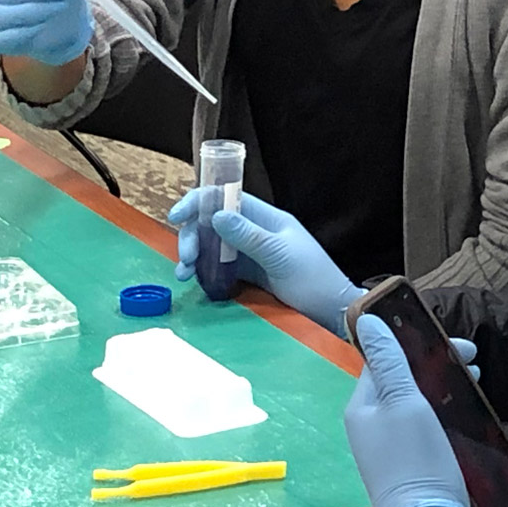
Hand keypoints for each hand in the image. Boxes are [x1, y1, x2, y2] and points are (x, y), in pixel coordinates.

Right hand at [170, 191, 361, 335]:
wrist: (330, 309)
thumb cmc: (313, 278)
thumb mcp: (280, 255)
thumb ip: (248, 236)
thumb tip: (216, 214)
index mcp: (266, 217)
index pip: (226, 198)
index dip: (200, 202)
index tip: (177, 216)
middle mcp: (255, 230)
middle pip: (212, 223)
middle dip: (193, 236)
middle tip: (186, 258)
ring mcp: (250, 252)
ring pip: (212, 245)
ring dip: (194, 254)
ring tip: (184, 274)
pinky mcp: (247, 274)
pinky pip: (218, 266)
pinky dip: (203, 270)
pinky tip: (194, 280)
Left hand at [345, 315, 483, 506]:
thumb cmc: (415, 459)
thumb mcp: (404, 402)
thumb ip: (389, 361)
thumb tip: (366, 320)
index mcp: (362, 408)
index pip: (385, 360)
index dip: (420, 346)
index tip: (461, 346)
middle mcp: (371, 426)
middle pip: (404, 381)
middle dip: (438, 366)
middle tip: (475, 363)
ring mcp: (390, 448)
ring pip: (418, 403)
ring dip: (446, 387)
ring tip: (476, 383)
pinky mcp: (410, 465)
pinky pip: (427, 425)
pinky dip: (447, 412)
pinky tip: (467, 412)